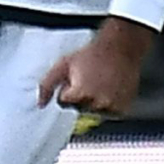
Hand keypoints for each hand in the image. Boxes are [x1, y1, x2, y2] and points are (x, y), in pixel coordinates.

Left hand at [37, 16, 154, 115]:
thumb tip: (40, 104)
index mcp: (80, 93)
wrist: (120, 48)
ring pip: (93, 112)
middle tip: (89, 79)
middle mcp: (97, 103)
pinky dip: (107, 105)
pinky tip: (109, 89)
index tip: (75, 78)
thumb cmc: (91, 55)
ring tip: (100, 83)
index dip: (67, 88)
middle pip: (78, 108)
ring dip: (93, 102)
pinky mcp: (122, 109)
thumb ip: (47, 85)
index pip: (63, 102)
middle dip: (79, 96)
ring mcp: (111, 107)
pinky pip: (108, 114)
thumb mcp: (63, 65)